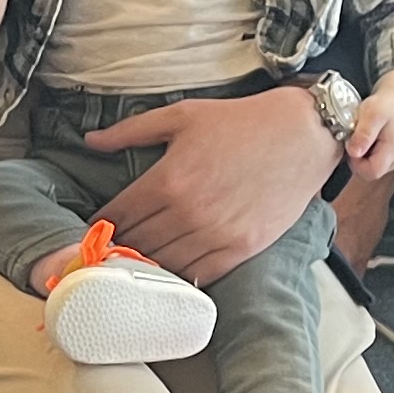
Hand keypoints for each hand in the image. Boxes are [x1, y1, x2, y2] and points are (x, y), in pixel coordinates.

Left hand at [78, 84, 341, 286]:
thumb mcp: (182, 116)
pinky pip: (199, 275)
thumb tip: (90, 141)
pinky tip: (170, 272)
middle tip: (107, 252)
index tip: (93, 231)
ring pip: (163, 265)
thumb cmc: (241, 122)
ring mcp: (215, 235)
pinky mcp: (241, 249)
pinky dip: (180, 276)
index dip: (100, 226)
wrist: (303, 134)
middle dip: (118, 248)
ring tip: (133, 264)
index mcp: (168, 180)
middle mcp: (188, 212)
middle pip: (135, 245)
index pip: (117, 217)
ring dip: (145, 266)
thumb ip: (131, 131)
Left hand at [349, 68, 393, 181]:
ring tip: (362, 136)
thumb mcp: (372, 113)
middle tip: (356, 138)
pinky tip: (366, 139)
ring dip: (360, 156)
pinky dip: (365, 153)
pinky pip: (373, 163)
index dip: (356, 163)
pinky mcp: (391, 157)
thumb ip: (364, 134)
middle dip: (357, 159)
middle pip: (370, 173)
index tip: (352, 144)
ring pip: (370, 168)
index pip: (371, 172)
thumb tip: (354, 153)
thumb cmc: (387, 104)